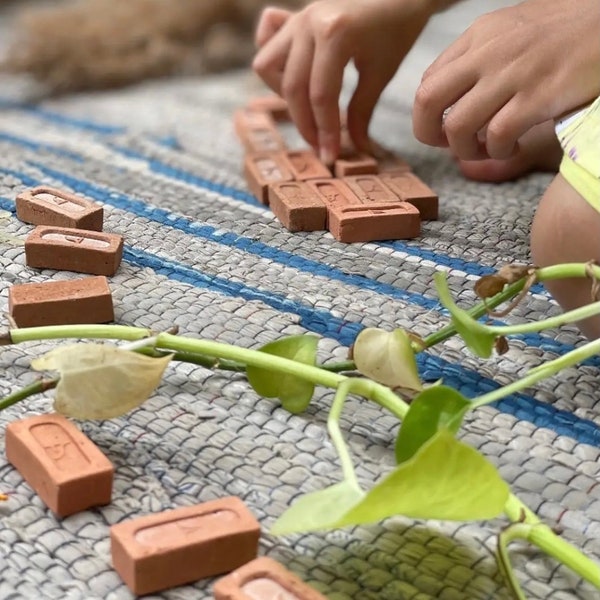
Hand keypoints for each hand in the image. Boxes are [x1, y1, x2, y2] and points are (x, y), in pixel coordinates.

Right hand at [252, 0, 433, 162]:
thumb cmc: (396, 28)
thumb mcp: (381, 73)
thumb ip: (361, 113)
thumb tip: (354, 149)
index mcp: (333, 34)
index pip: (321, 96)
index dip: (324, 131)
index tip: (329, 156)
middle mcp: (307, 23)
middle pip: (292, 87)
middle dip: (305, 123)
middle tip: (320, 145)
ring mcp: (297, 19)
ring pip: (267, 65)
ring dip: (283, 93)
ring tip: (307, 107)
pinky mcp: (293, 18)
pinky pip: (266, 41)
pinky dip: (274, 63)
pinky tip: (293, 76)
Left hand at [413, 0, 599, 160]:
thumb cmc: (566, 30)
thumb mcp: (514, 29)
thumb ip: (481, 55)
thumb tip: (454, 93)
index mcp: (479, 35)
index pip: (428, 81)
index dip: (428, 114)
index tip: (444, 127)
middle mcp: (488, 52)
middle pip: (427, 102)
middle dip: (428, 134)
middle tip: (450, 145)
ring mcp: (512, 74)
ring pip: (457, 127)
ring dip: (467, 150)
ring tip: (488, 149)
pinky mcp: (538, 97)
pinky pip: (497, 136)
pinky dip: (499, 152)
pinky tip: (512, 148)